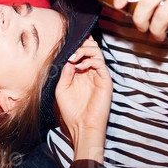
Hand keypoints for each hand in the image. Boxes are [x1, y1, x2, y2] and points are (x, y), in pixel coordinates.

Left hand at [55, 36, 111, 161]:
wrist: (81, 126)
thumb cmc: (71, 110)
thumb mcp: (62, 87)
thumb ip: (65, 72)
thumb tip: (69, 58)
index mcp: (81, 72)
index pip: (82, 52)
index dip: (77, 44)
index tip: (67, 40)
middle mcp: (91, 72)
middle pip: (92, 47)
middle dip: (82, 43)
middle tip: (72, 46)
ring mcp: (99, 75)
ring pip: (96, 52)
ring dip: (83, 50)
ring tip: (73, 58)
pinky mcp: (106, 81)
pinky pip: (100, 63)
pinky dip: (89, 61)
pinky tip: (79, 67)